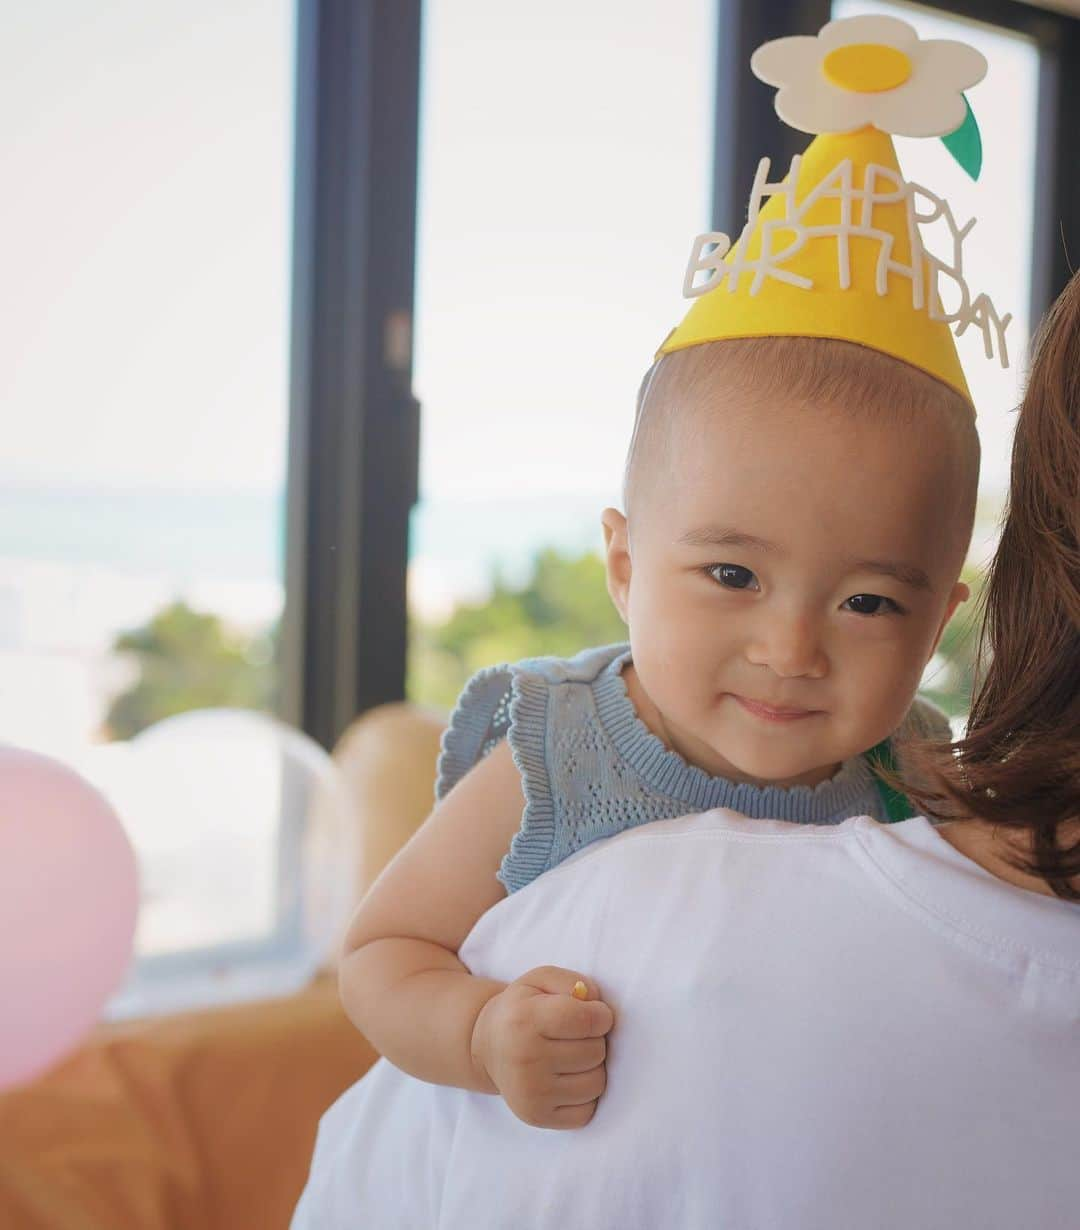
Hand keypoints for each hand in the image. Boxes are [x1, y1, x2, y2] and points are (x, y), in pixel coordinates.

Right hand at [470, 965, 614, 1129]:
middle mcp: (525, 1059)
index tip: (594, 1014)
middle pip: (595, 1052)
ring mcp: (530, 1093)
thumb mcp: (540, 980)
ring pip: (596, 1083)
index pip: (587, 1020)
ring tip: (572, 1057)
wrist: (488, 1046)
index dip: (601, 1015)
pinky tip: (567, 1080)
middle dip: (594, 1040)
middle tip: (575, 1036)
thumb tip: (595, 1002)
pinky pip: (587, 1112)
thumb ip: (572, 982)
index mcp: (525, 1020)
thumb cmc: (522, 1009)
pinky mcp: (536, 1117)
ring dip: (592, 1068)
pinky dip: (585, 1096)